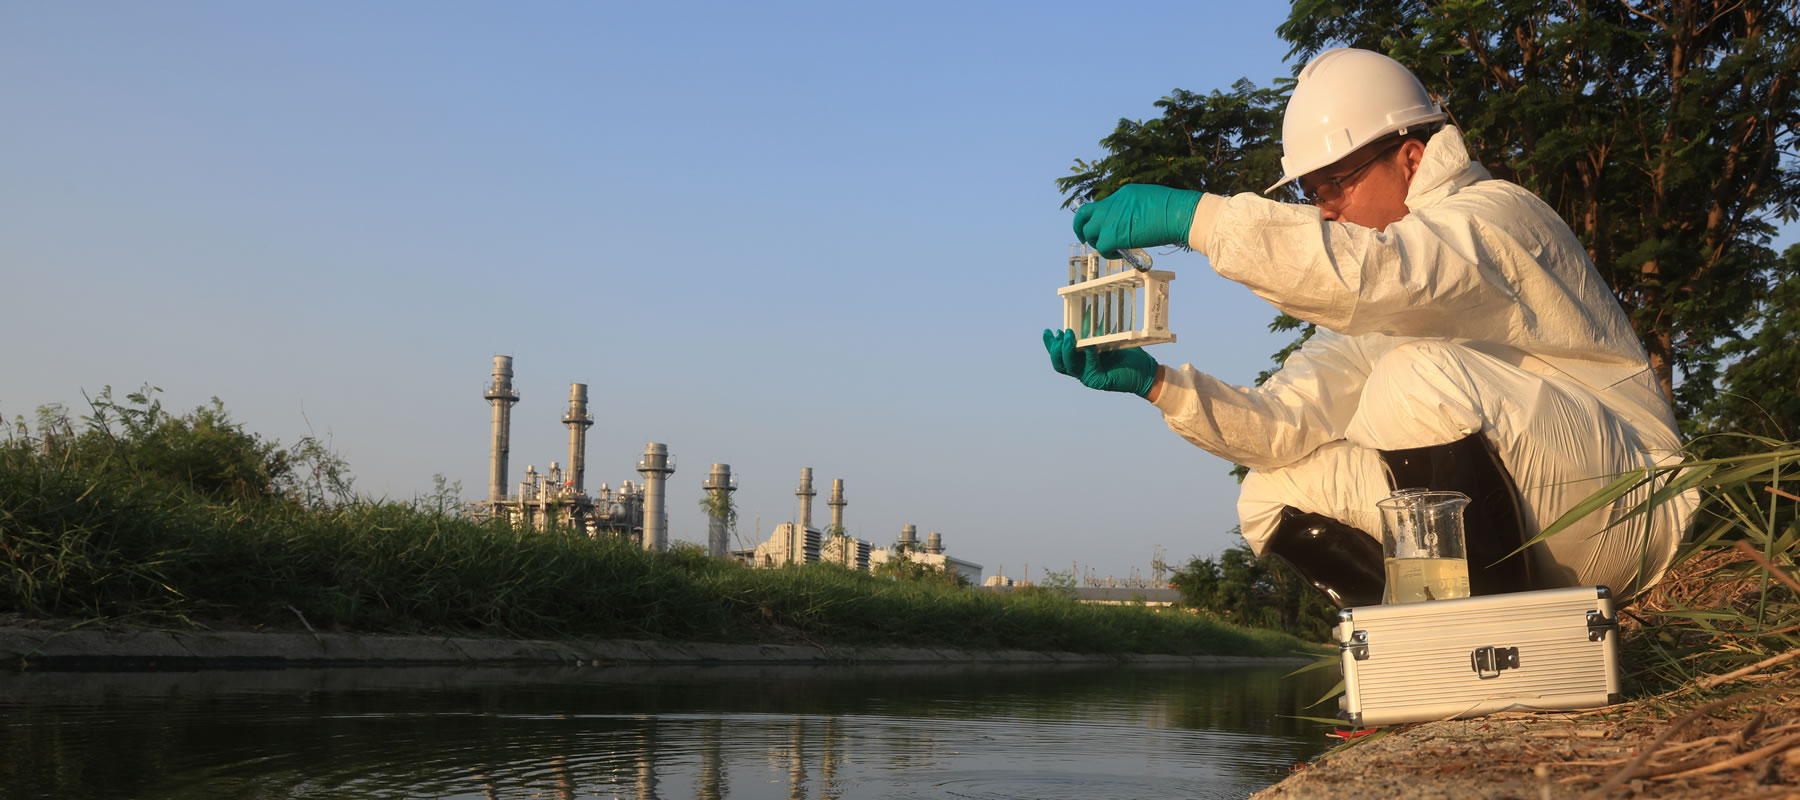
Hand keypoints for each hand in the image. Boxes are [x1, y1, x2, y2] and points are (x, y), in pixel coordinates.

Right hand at [1041, 327, 1158, 397]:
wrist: (1145, 371)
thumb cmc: (1128, 355)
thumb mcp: (1108, 340)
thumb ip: (1096, 332)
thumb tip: (1087, 311)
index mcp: (1081, 362)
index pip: (1060, 356)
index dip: (1051, 345)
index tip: (1050, 332)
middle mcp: (1082, 371)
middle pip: (1059, 364)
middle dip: (1055, 349)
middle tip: (1059, 333)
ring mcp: (1089, 378)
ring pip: (1070, 367)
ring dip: (1067, 351)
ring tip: (1069, 336)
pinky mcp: (1100, 381)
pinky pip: (1089, 367)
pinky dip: (1089, 355)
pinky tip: (1090, 345)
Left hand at [1072, 184, 1204, 258]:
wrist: (1179, 213)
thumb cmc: (1173, 208)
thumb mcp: (1148, 200)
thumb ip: (1133, 208)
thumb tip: (1129, 221)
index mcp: (1122, 194)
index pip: (1100, 206)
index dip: (1098, 218)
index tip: (1099, 226)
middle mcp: (1112, 204)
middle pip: (1084, 215)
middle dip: (1080, 227)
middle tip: (1085, 238)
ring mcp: (1111, 219)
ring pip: (1090, 233)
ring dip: (1098, 242)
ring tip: (1112, 248)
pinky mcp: (1114, 235)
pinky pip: (1102, 247)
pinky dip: (1108, 253)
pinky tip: (1119, 253)